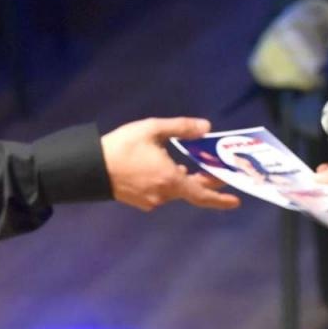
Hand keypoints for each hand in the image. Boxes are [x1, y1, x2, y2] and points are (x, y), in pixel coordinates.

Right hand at [101, 117, 239, 211]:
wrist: (90, 167)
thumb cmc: (122, 147)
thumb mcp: (152, 129)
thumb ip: (181, 128)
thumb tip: (206, 127)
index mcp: (170, 180)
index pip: (202, 194)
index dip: (220, 197)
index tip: (237, 200)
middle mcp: (163, 195)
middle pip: (191, 191)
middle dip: (206, 182)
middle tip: (219, 171)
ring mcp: (151, 200)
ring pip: (176, 190)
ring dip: (186, 179)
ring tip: (194, 165)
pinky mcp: (140, 201)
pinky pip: (162, 192)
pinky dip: (170, 182)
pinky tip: (167, 168)